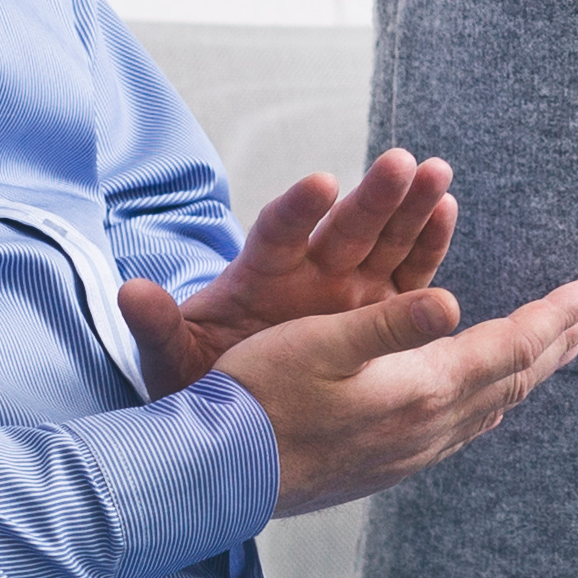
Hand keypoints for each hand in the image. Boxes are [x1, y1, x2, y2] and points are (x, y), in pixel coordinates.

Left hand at [122, 148, 460, 396]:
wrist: (238, 413)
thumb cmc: (200, 380)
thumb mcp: (172, 359)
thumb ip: (157, 327)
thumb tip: (131, 292)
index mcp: (258, 277)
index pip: (278, 234)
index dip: (298, 210)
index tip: (320, 185)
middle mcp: (307, 274)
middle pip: (342, 228)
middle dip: (372, 197)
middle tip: (400, 164)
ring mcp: (347, 288)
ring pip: (384, 240)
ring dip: (410, 206)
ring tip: (435, 173)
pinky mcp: (379, 310)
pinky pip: (409, 272)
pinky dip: (427, 242)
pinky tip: (446, 208)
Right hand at [222, 278, 577, 516]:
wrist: (216, 479)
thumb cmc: (259, 399)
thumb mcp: (321, 343)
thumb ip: (392, 324)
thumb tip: (455, 304)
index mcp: (423, 389)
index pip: (512, 347)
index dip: (556, 315)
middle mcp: (430, 428)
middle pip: (515, 378)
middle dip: (558, 340)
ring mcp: (412, 453)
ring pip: (494, 406)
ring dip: (531, 369)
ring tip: (557, 345)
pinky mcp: (390, 465)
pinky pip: (465, 425)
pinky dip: (493, 396)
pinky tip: (489, 395)